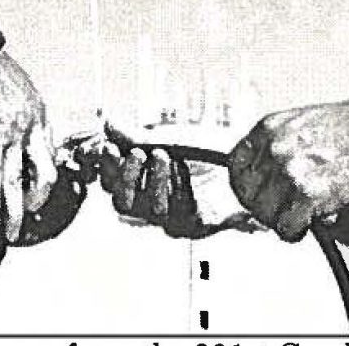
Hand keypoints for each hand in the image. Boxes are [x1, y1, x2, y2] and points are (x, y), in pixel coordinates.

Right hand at [0, 51, 56, 242]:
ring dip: (15, 212)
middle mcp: (33, 128)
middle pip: (44, 174)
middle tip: (28, 219)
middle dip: (38, 201)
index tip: (35, 195)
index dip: (42, 179)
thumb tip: (16, 138)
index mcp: (41, 117)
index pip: (49, 157)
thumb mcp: (19, 92)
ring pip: (18, 182)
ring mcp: (13, 134)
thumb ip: (22, 117)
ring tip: (12, 234)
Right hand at [96, 123, 261, 238]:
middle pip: (122, 204)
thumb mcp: (166, 139)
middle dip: (128, 177)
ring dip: (155, 181)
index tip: (112, 147)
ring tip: (164, 155)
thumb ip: (135, 136)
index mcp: (138, 186)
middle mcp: (149, 206)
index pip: (109, 185)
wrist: (242, 164)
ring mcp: (170, 219)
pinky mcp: (193, 226)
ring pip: (150, 210)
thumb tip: (106, 123)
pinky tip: (184, 167)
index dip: (106, 168)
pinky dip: (178, 187)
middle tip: (139, 153)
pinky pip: (178, 213)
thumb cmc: (200, 153)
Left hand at [229, 97, 348, 241]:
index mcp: (270, 127)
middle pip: (247, 193)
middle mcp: (274, 147)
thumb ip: (278, 146)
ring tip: (302, 215)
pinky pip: (288, 227)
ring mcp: (289, 170)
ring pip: (265, 214)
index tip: (254, 196)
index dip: (245, 185)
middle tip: (283, 211)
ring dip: (282, 220)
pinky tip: (312, 222)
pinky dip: (298, 231)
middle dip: (264, 207)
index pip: (236, 164)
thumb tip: (262, 181)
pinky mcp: (308, 193)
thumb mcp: (304, 123)